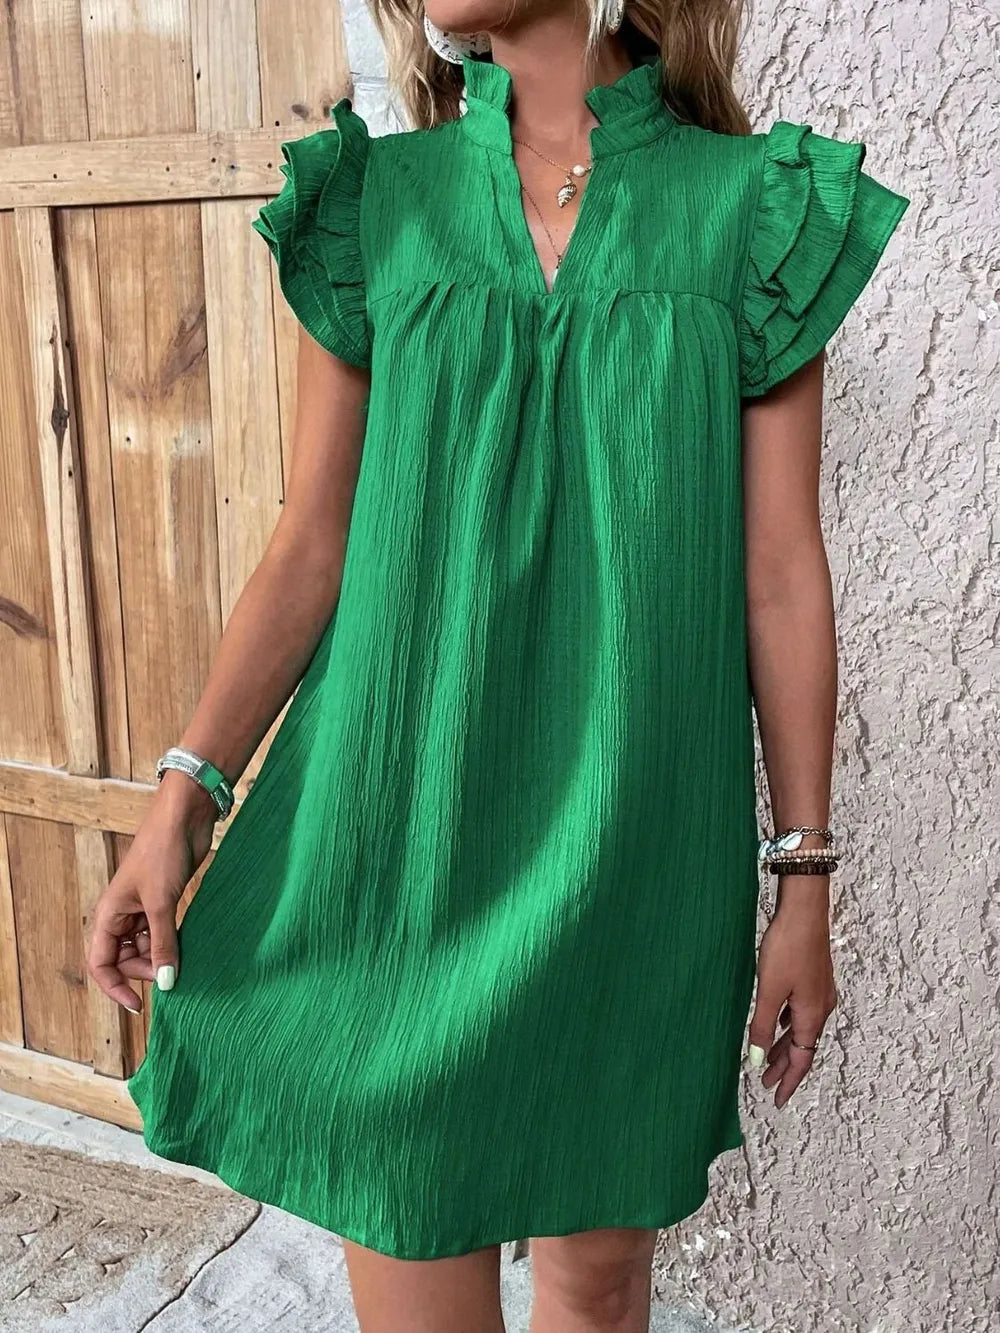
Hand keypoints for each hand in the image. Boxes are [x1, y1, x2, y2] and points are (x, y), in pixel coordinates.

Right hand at [86, 772, 216, 1012]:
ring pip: (145, 949)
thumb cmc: (163, 853)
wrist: (184, 818)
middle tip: (171, 972)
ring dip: (160, 958)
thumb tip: (167, 983)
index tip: (138, 1005)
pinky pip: (162, 935)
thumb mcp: (162, 904)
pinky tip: (186, 948)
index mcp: (108, 915)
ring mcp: (143, 910)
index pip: (101, 963)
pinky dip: (171, 944)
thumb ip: (163, 944)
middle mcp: (121, 915)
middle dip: (145, 971)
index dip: (115, 987)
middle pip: (124, 960)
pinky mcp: (164, 903)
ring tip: (182, 959)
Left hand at [746, 891, 836, 1108]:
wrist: (805, 911)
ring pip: (802, 1030)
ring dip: (785, 1046)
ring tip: (768, 1060)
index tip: (776, 1100)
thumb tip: (758, 1060)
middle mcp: (821, 1008)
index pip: (801, 1060)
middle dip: (784, 1067)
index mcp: (812, 1016)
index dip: (788, 1082)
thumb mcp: (769, 990)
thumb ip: (763, 1025)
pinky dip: (788, 1025)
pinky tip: (777, 1022)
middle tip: (766, 1083)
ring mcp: (819, 992)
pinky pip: (801, 1013)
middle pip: (802, 1047)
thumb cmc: (788, 948)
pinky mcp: (814, 979)